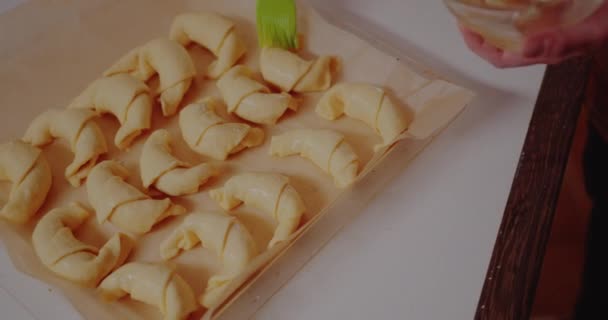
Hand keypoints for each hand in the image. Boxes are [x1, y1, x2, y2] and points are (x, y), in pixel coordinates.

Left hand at [459, 1, 607, 67]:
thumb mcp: (590, 33)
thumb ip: (560, 41)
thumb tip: (526, 48)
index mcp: (543, 52)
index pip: (501, 57)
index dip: (479, 46)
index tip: (464, 28)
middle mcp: (541, 42)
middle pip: (501, 43)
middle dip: (480, 31)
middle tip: (466, 11)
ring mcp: (547, 28)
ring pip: (512, 28)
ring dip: (493, 17)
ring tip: (479, 3)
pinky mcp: (554, 14)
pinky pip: (527, 13)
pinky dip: (513, 5)